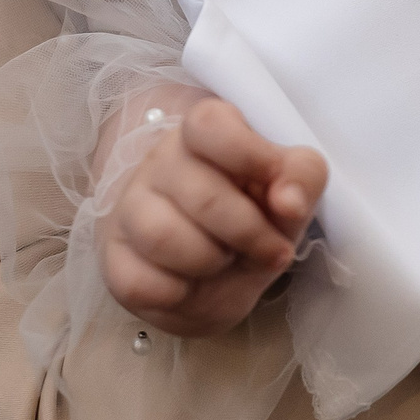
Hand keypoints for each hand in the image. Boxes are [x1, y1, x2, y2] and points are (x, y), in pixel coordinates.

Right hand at [100, 92, 328, 338]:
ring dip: (209, 262)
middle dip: (249, 234)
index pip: (209, 124)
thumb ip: (303, 178)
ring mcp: (131, 208)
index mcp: (204, 134)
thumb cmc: (255, 217)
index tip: (279, 189)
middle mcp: (161, 163)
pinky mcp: (116, 258)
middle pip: (202, 196)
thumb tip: (289, 202)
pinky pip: (138, 282)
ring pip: (162, 236)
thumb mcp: (292, 192)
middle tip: (270, 251)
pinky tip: (190, 287)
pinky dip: (176, 295)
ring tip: (224, 263)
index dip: (249, 155)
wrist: (220, 276)